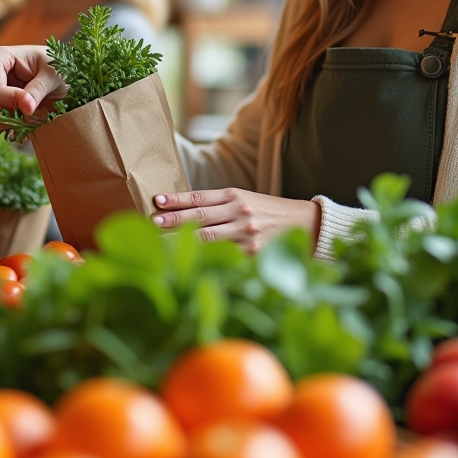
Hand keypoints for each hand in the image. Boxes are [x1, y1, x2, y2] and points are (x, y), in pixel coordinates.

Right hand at [0, 45, 67, 122]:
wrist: (50, 75)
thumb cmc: (52, 68)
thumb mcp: (52, 76)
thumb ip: (38, 90)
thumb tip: (26, 108)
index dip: (11, 103)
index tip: (30, 107)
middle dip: (6, 114)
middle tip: (27, 115)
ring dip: (0, 121)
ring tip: (21, 118)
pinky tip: (12, 121)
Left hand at [151, 188, 321, 254]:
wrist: (305, 225)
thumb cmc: (267, 212)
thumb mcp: (246, 199)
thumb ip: (219, 205)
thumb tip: (183, 211)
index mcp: (236, 196)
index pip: (199, 197)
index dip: (177, 199)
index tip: (157, 200)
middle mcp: (240, 213)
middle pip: (200, 217)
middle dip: (174, 220)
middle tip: (152, 220)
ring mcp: (246, 235)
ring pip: (207, 239)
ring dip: (181, 241)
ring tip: (160, 242)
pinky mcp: (252, 255)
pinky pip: (223, 257)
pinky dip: (203, 258)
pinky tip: (187, 261)